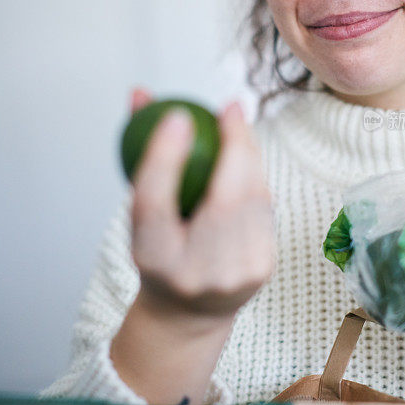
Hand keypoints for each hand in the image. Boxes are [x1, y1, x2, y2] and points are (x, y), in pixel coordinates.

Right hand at [128, 87, 276, 320]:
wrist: (188, 312)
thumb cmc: (159, 247)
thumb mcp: (140, 210)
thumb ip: (141, 153)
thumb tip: (139, 92)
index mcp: (151, 260)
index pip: (153, 204)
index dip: (164, 156)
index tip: (178, 113)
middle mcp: (194, 274)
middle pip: (220, 202)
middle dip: (233, 146)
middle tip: (230, 107)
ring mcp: (234, 276)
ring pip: (251, 201)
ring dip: (249, 154)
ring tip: (238, 123)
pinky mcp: (263, 270)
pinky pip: (264, 209)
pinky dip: (256, 176)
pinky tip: (247, 155)